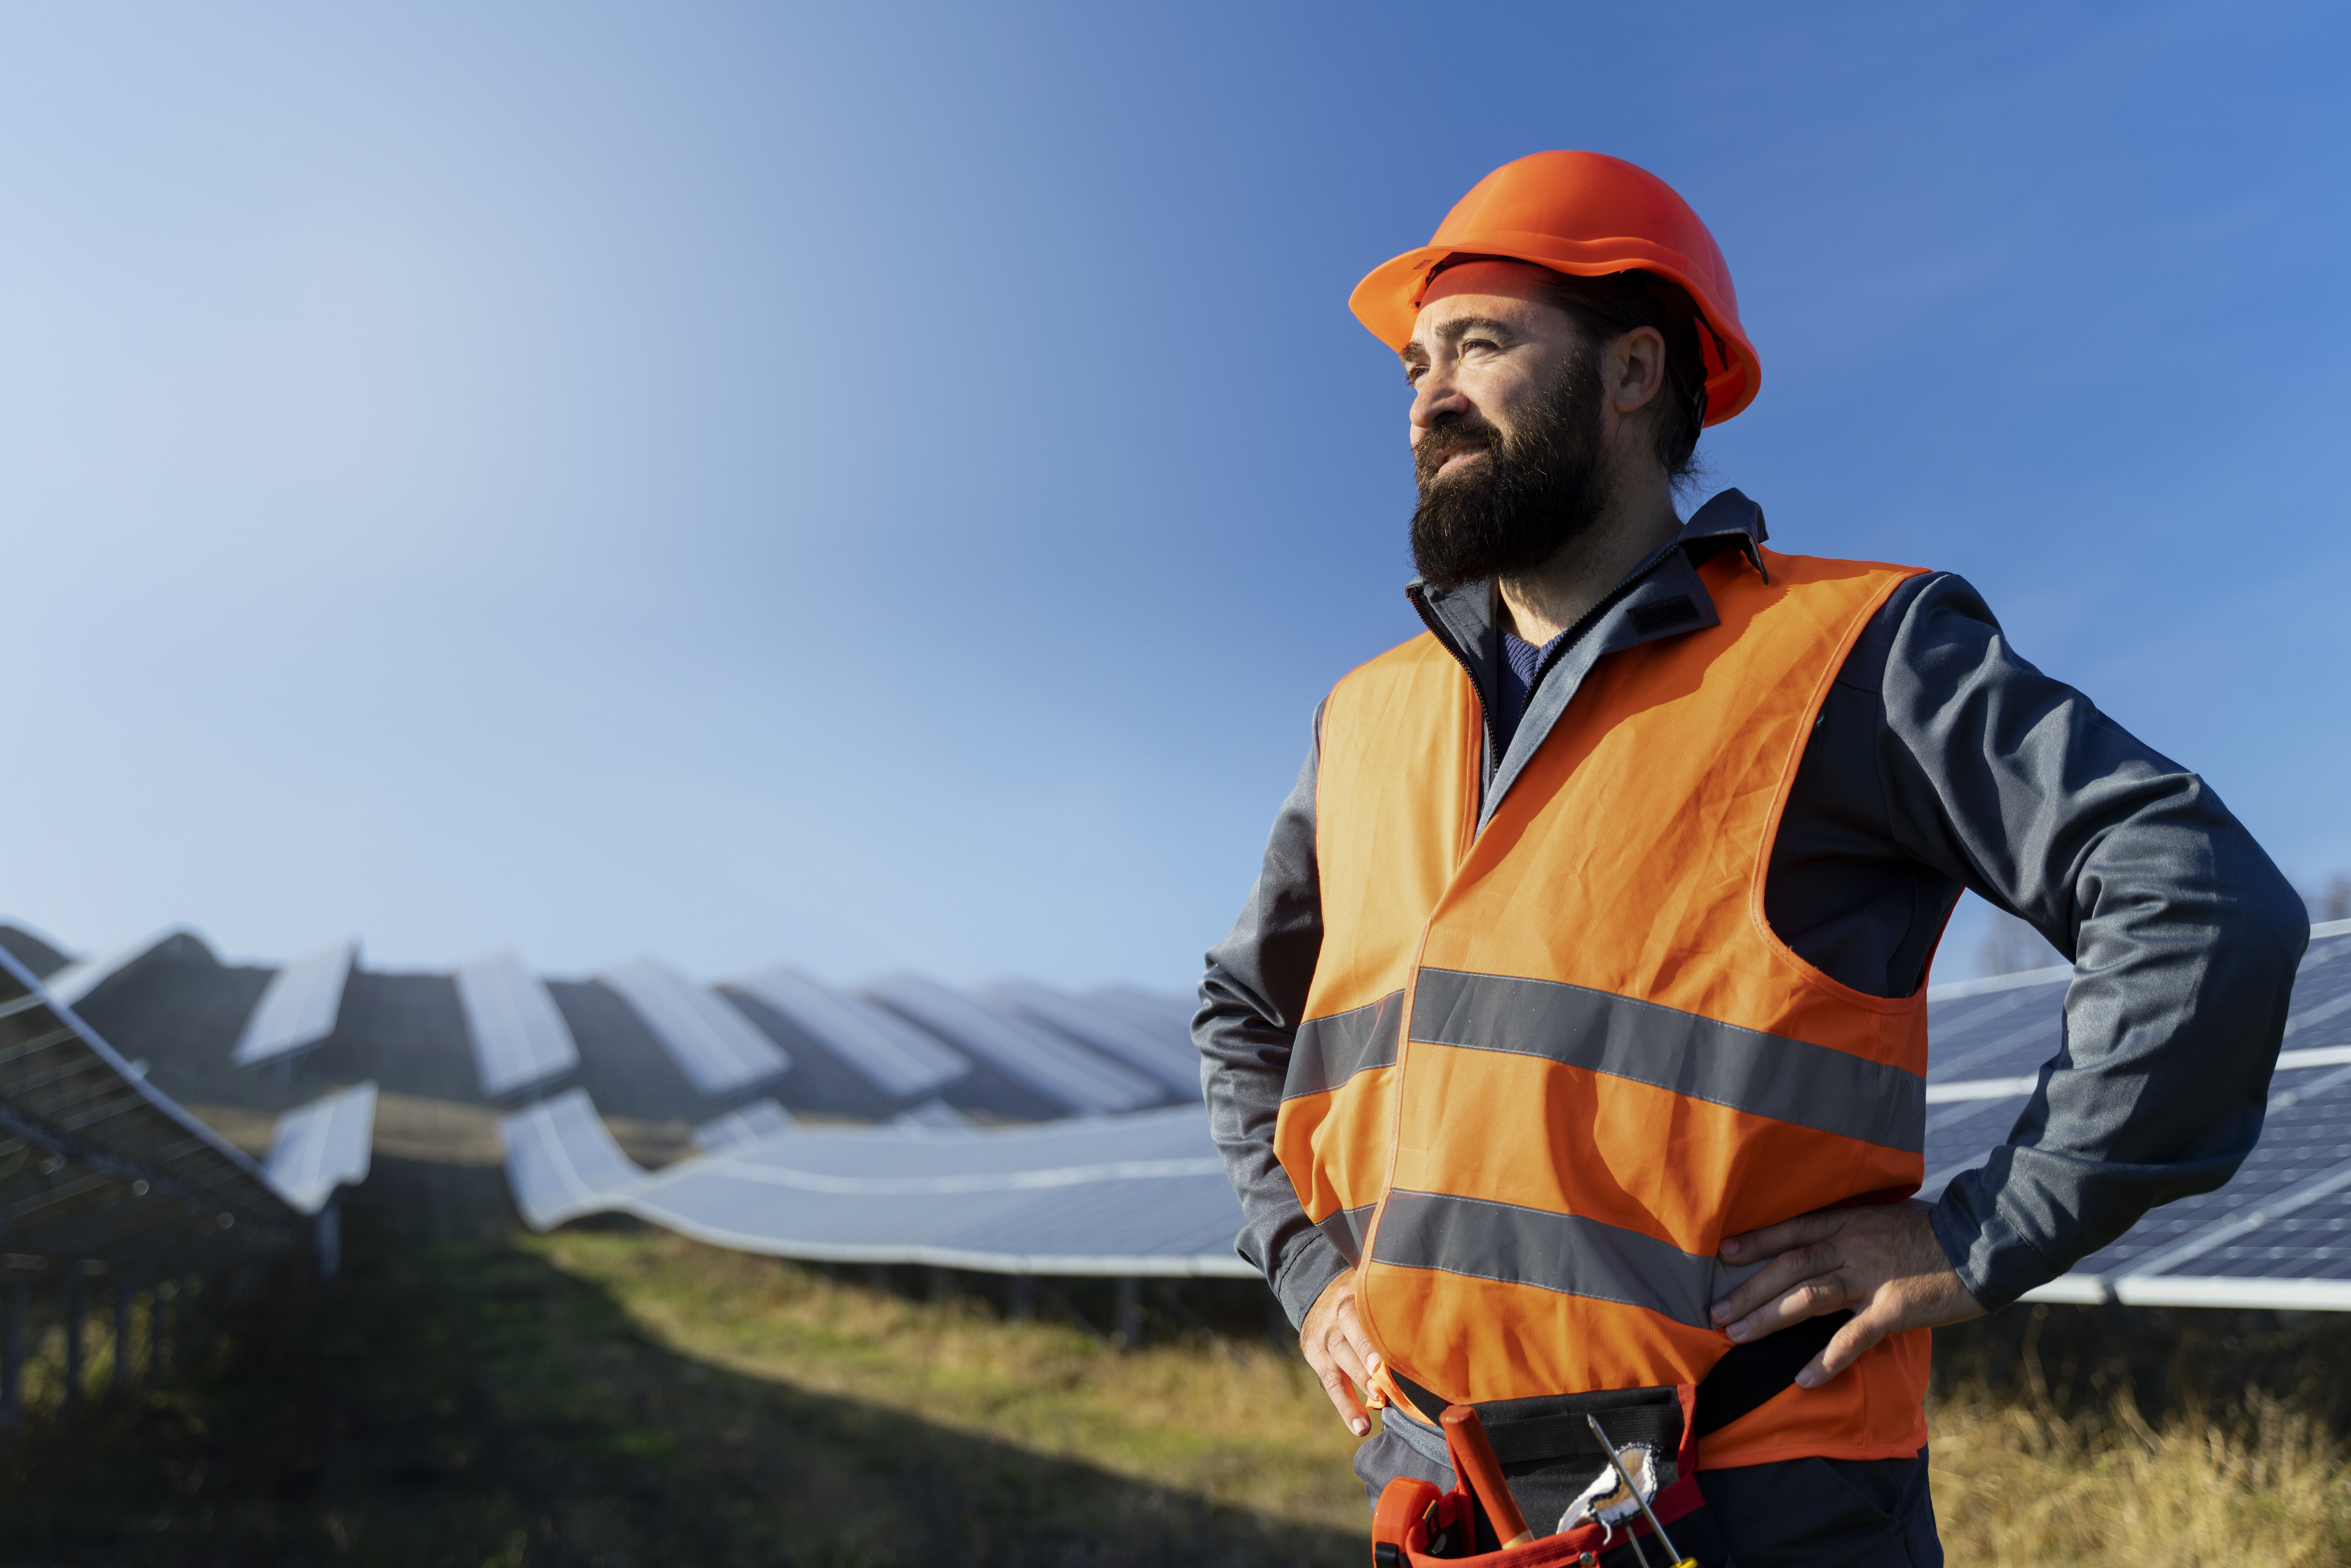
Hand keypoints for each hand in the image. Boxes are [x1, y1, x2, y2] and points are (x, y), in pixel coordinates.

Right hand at [1299, 1266, 1381, 1435]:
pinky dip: (1346, 1406)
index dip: (1375, 1330)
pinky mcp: (1315, 1356)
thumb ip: (1394, 1302)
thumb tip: (1435, 1325)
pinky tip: (1360, 1427)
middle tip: (1384, 1378)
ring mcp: (1323, 1336)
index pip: (1362, 1309)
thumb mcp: (1371, 1287)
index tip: (1393, 1350)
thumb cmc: (1361, 1297)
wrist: (1316, 1294)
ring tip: (1378, 1402)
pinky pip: (1330, 1383)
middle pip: (1346, 1333)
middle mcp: (1334, 1313)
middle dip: (1365, 1355)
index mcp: (1352, 1292)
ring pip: (1337, 1360)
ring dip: (1358, 1382)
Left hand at [1709, 1201, 1984, 1387]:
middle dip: (1748, 1291)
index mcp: (1848, 1223)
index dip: (1755, 1242)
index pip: (1791, 1231)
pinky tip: (1803, 1378)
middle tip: (1715, 1311)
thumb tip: (1827, 1242)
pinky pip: (1852, 1337)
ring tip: (1736, 1336)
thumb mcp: (1885, 1220)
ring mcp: (1871, 1278)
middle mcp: (1851, 1247)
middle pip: (1787, 1267)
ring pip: (1806, 1298)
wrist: (1983, 1240)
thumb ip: (1854, 1231)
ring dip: (1768, 1319)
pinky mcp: (1892, 1309)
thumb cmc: (1935, 1232)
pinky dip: (1826, 1358)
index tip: (1722, 1254)